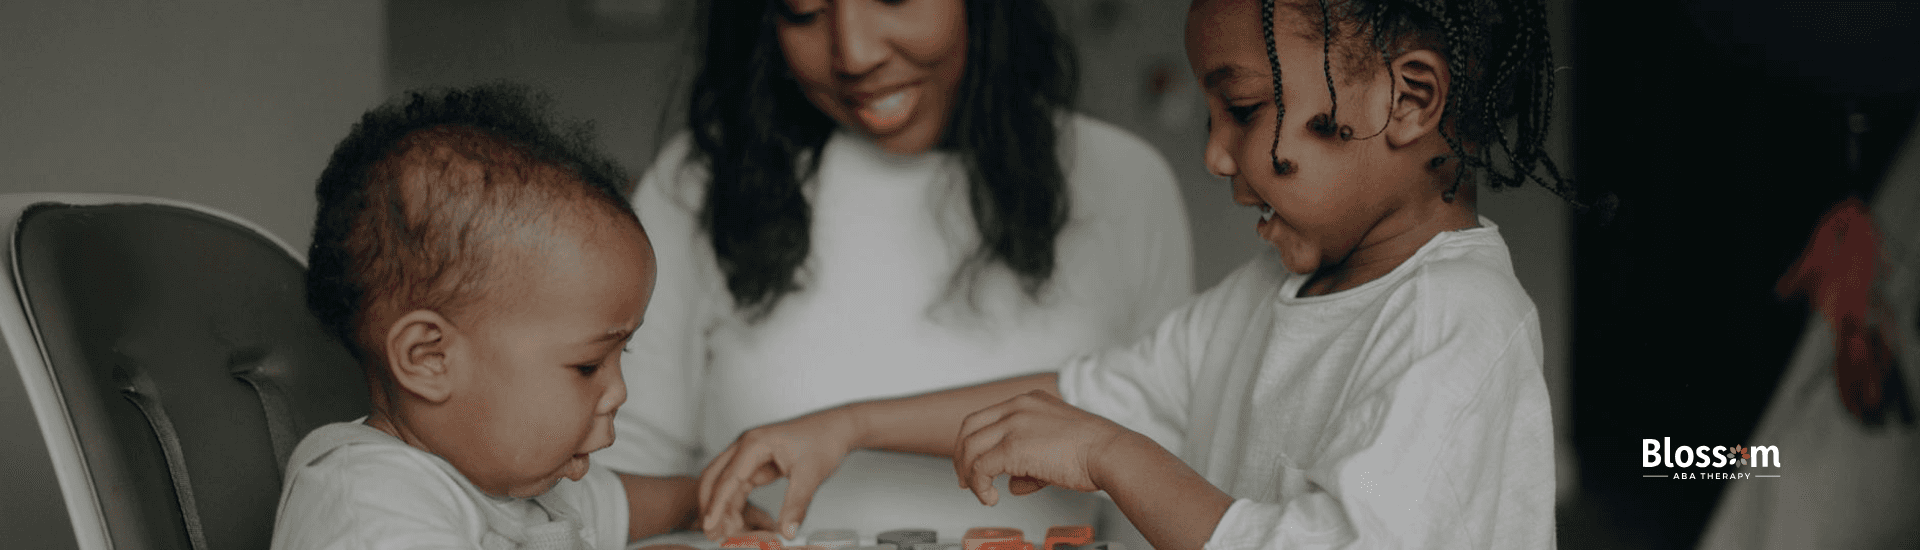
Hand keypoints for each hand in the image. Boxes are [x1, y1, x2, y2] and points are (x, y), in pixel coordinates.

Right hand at [697, 407, 859, 538]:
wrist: (837, 427)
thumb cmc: (824, 439)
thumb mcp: (810, 475)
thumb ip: (796, 505)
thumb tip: (787, 531)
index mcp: (754, 443)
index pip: (727, 479)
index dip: (716, 506)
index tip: (709, 526)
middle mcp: (746, 445)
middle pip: (714, 478)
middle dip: (710, 506)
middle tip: (712, 533)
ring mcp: (749, 453)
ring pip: (723, 483)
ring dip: (721, 507)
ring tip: (724, 533)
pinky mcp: (756, 462)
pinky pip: (737, 485)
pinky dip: (734, 503)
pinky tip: (737, 521)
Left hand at [951, 390, 1131, 505]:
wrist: (1110, 453)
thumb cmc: (1095, 451)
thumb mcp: (1057, 444)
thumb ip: (1030, 461)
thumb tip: (1014, 483)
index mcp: (1029, 400)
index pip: (987, 417)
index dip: (974, 441)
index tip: (972, 461)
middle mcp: (1018, 407)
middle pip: (969, 427)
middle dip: (962, 456)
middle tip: (965, 479)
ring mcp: (1014, 424)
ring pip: (971, 448)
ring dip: (969, 474)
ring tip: (980, 493)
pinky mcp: (1012, 446)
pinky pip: (981, 468)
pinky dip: (980, 486)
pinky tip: (991, 498)